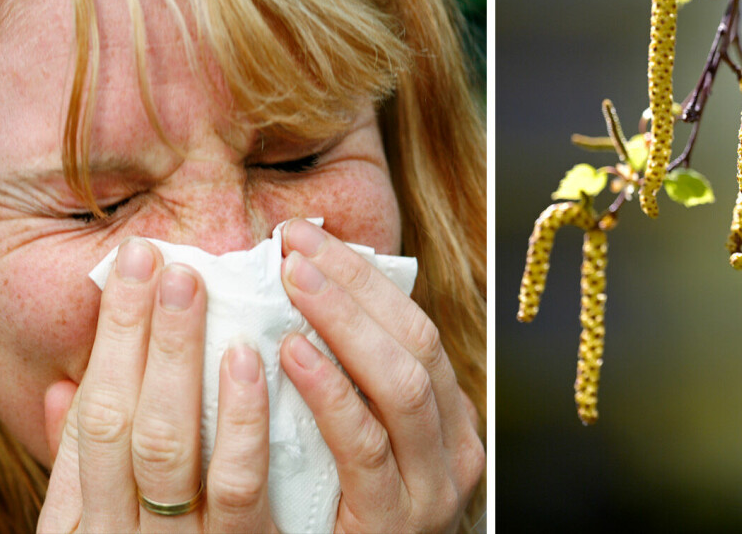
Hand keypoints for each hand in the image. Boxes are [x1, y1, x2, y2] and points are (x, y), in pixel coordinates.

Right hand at [37, 238, 278, 532]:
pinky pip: (238, 486)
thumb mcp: (105, 528)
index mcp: (86, 521)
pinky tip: (247, 362)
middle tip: (162, 258)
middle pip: (122, 421)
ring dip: (177, 360)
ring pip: (169, 447)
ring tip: (193, 290)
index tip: (134, 262)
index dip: (111, 336)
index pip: (93, 414)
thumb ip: (86, 469)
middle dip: (136, 333)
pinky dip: (241, 420)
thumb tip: (63, 390)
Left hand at [279, 219, 484, 532]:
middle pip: (414, 342)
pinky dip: (331, 392)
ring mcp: (431, 487)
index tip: (307, 235)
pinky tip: (290, 355)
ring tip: (291, 280)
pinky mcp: (394, 522)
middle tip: (294, 243)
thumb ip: (342, 385)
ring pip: (403, 384)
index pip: (412, 326)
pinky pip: (365, 446)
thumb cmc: (339, 517)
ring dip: (345, 322)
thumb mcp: (357, 445)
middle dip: (355, 285)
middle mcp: (453, 446)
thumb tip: (288, 303)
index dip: (361, 276)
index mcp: (446, 416)